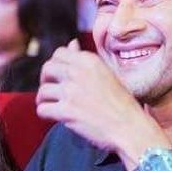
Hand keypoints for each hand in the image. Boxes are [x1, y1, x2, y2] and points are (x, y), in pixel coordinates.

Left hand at [36, 40, 168, 159]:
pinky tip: (53, 116)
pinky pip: (42, 109)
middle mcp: (78, 72)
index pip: (59, 53)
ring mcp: (71, 92)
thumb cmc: (121, 103)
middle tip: (51, 90)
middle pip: (47, 69)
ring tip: (52, 105)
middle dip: (45, 80)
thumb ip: (85, 59)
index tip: (59, 76)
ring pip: (42, 90)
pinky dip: (44, 113)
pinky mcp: (66, 111)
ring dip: (44, 99)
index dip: (56, 65)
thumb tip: (71, 43)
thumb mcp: (106, 73)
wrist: (129, 127)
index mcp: (89, 61)